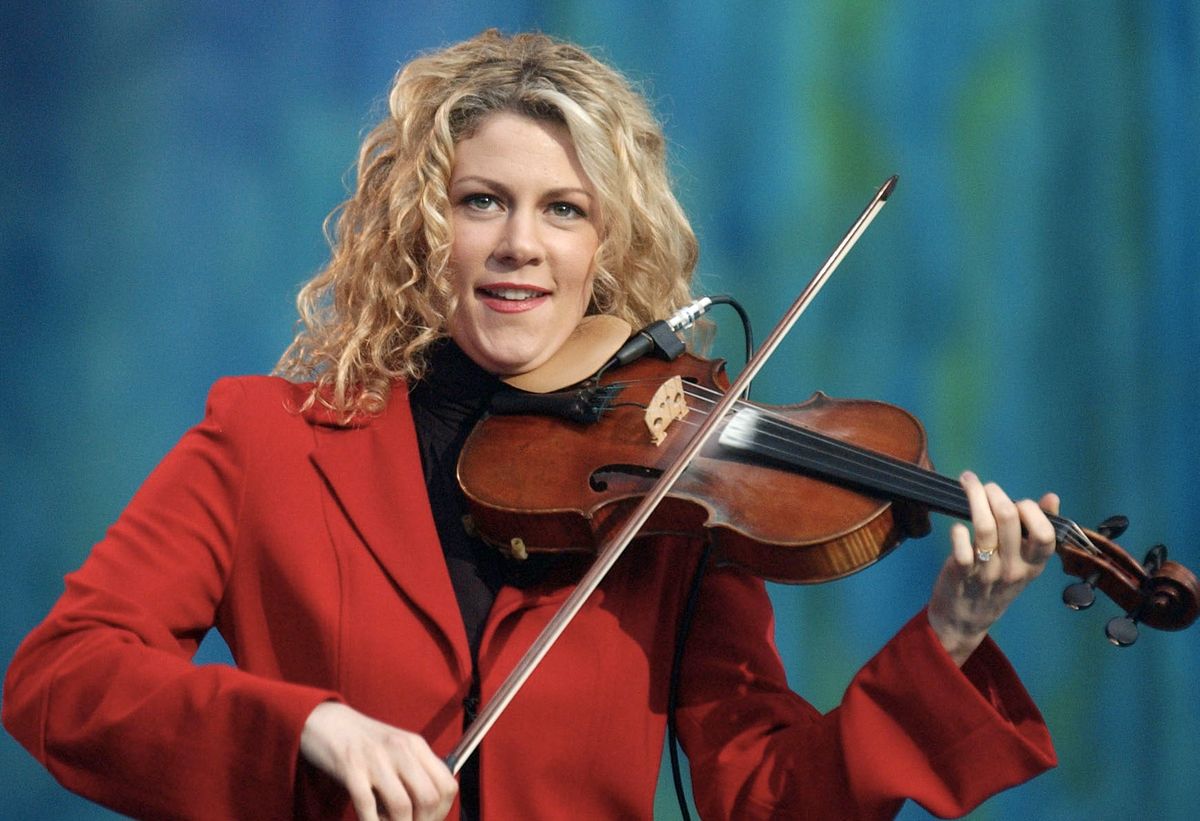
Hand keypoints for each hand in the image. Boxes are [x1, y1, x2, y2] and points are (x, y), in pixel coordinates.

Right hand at [300, 702, 456, 820]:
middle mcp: (400, 749)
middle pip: (429, 798)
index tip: (429, 820)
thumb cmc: (362, 742)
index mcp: (416, 745)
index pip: (447, 785)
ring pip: (402, 806)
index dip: (442, 813)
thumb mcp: (396, 750)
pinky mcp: (350, 768)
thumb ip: (415, 773)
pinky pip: (367, 805)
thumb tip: (430, 809)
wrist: (326, 721)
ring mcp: (375, 759)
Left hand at [926, 471, 1059, 665]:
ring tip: (968, 482)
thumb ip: (1037, 531)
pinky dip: (958, 531)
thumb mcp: (1024, 563)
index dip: (1033, 511)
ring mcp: (987, 572)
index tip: (1019, 502)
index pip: (1045, 535)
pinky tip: (957, 525)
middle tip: (986, 486)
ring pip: (984, 528)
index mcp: (1033, 565)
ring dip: (975, 498)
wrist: (966, 620)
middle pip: (1009, 519)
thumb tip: (1052, 498)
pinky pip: (961, 548)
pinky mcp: (960, 573)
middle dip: (996, 494)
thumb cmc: (996, 583)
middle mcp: (1013, 568)